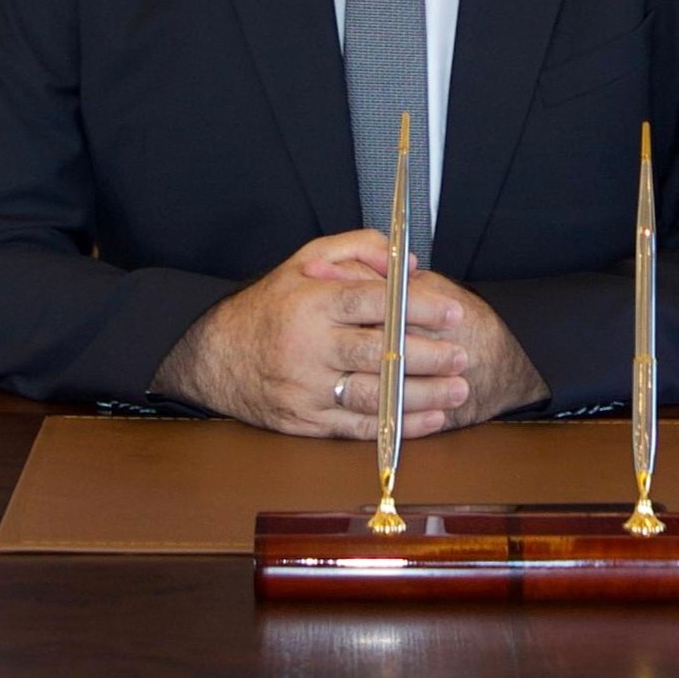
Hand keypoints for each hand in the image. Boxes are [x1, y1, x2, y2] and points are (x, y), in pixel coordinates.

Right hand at [154, 235, 540, 438]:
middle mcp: (308, 347)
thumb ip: (358, 250)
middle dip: (428, 356)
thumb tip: (408, 265)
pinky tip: (430, 419)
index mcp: (311, 304)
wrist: (216, 358)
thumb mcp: (305, 261)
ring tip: (458, 390)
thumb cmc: (271, 306)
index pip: (373, 303)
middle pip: (378, 353)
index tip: (453, 312)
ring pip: (373, 395)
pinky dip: (398, 426)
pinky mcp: (305, 422)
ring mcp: (306, 389)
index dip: (418, 307)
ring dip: (421, 395)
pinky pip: (359, 427)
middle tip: (462, 356)